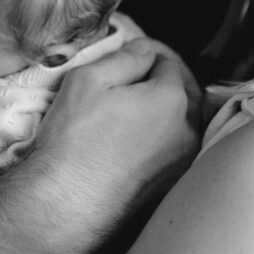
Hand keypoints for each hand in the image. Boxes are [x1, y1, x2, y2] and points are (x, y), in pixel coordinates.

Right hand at [24, 37, 201, 252]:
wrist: (66, 204)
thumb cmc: (74, 139)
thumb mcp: (90, 79)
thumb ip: (125, 57)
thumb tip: (145, 49)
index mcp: (171, 99)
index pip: (168, 61)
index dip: (149, 51)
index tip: (131, 52)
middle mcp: (187, 130)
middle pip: (186, 87)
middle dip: (166, 73)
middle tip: (140, 69)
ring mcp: (182, 160)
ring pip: (187, 117)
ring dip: (171, 101)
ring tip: (143, 97)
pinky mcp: (172, 183)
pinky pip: (179, 144)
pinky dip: (167, 128)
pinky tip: (143, 129)